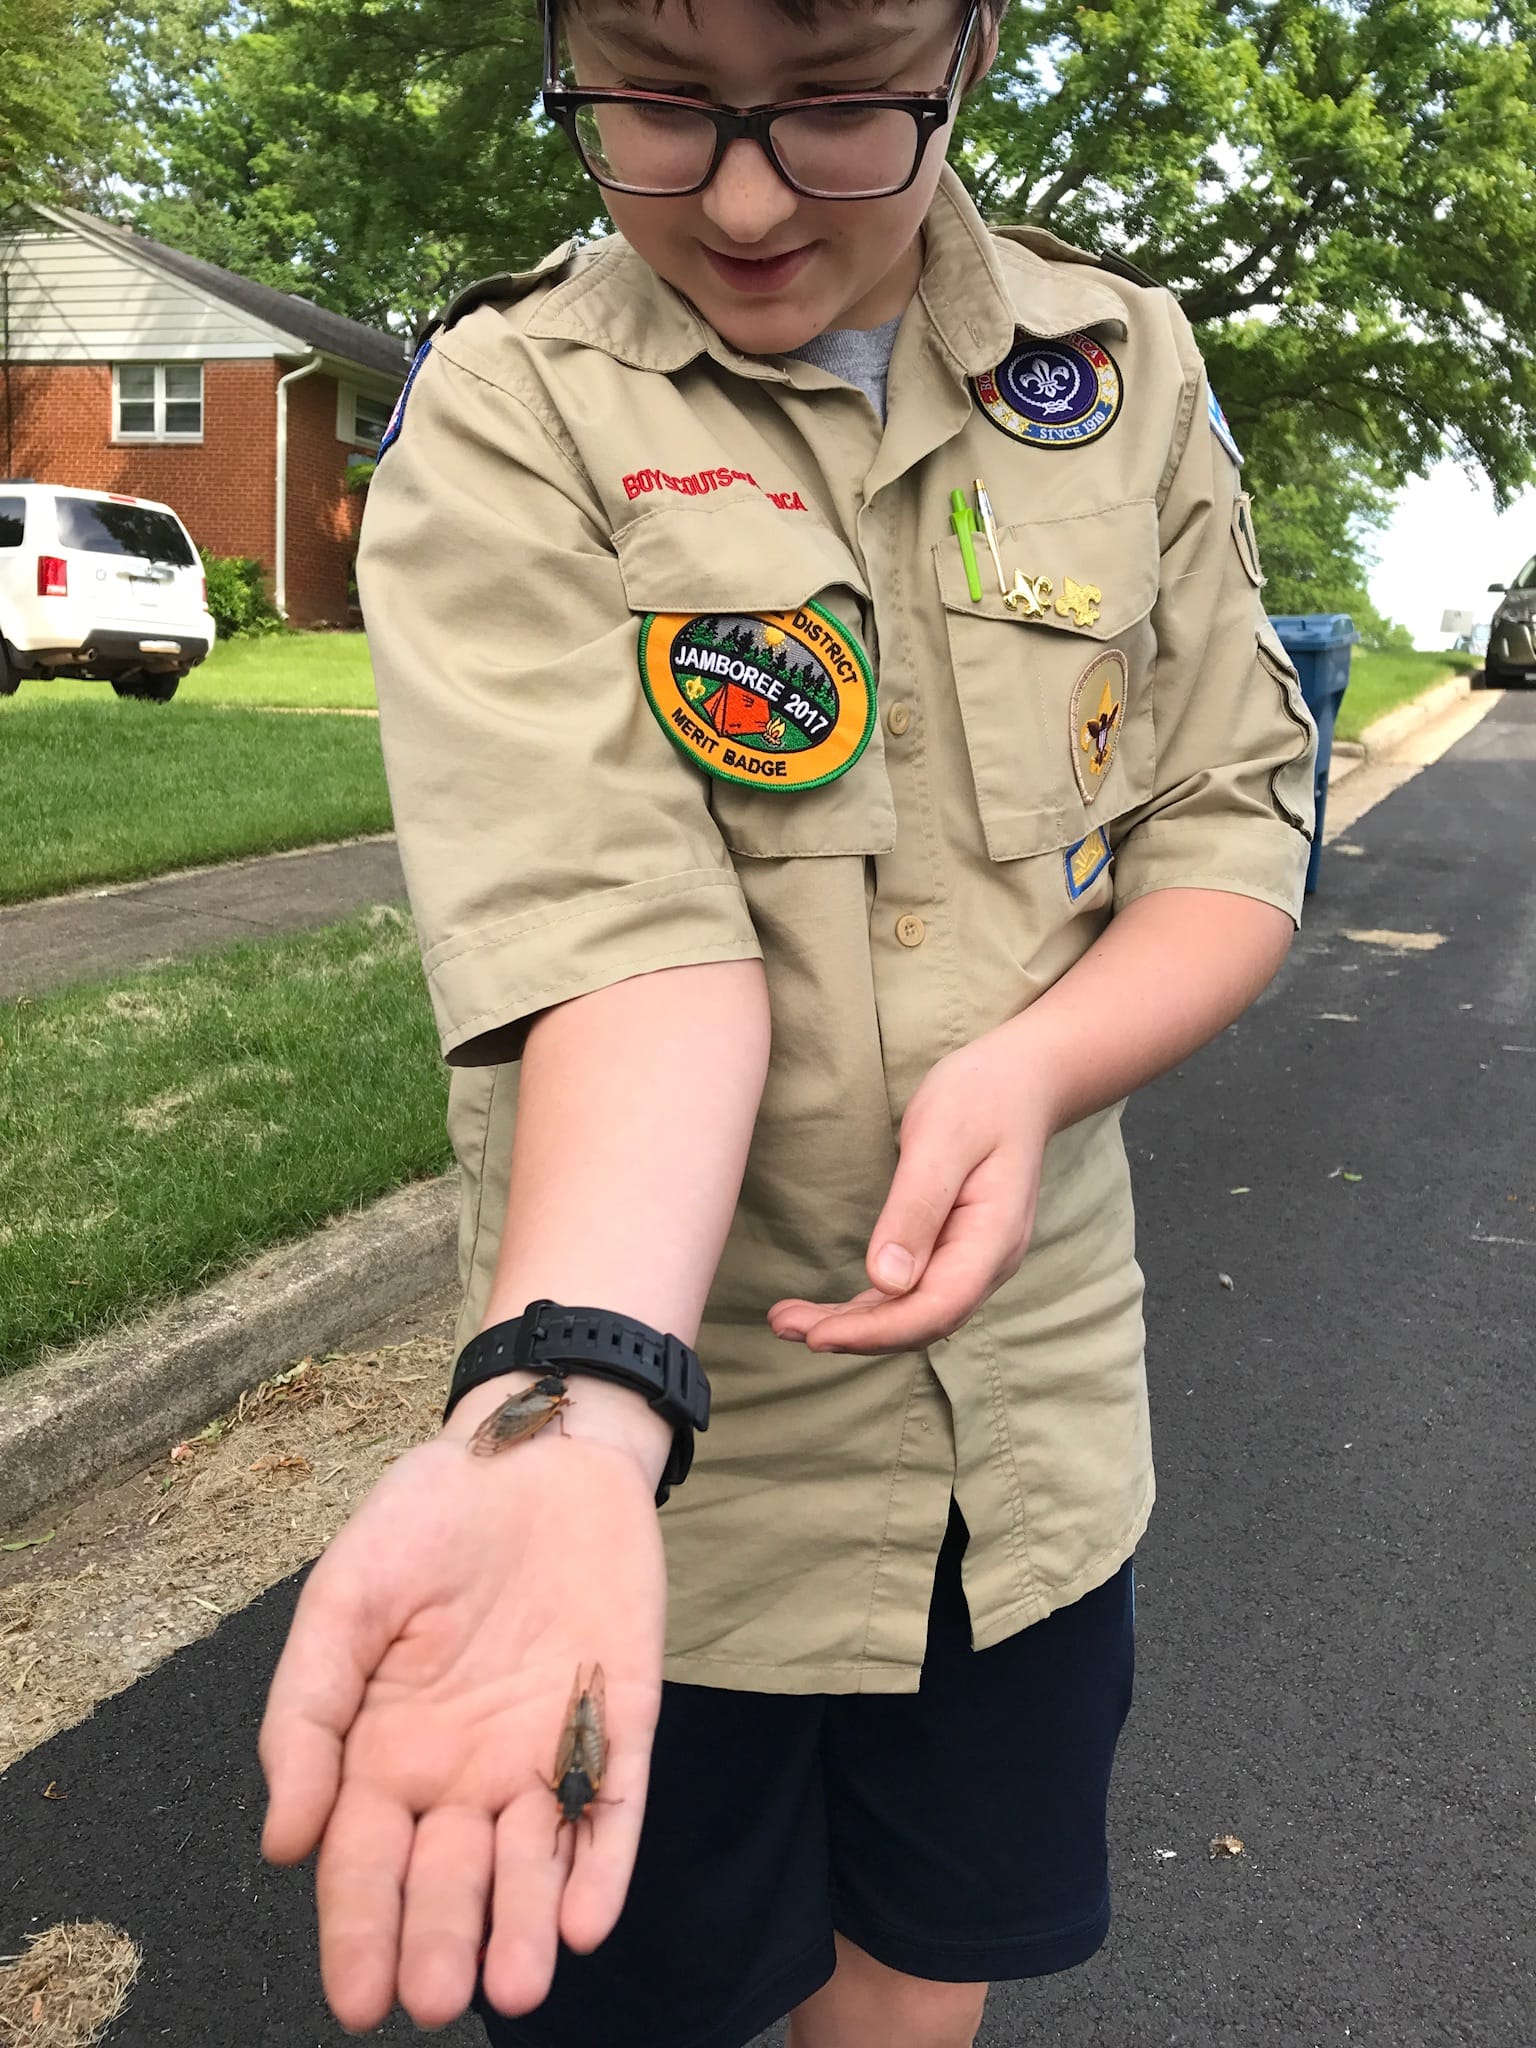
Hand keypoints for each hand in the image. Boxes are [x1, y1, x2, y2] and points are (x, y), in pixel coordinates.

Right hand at [258, 1397, 665, 2033]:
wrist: (539, 1447)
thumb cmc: (429, 1517)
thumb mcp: (346, 1597)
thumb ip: (307, 1712)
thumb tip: (282, 1841)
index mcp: (385, 1751)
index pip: (365, 1865)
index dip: (359, 1931)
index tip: (357, 2000)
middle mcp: (464, 1771)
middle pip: (448, 1878)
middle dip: (440, 1941)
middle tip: (432, 1997)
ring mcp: (545, 1749)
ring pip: (534, 1859)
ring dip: (527, 1924)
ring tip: (519, 1981)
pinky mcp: (620, 1721)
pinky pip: (612, 1804)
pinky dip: (602, 1862)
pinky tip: (588, 1916)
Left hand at [767, 1021, 1057, 1354]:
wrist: (1019, 1083)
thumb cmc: (981, 1098)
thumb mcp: (943, 1139)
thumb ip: (916, 1209)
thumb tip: (886, 1281)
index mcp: (993, 1238)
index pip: (936, 1307)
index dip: (877, 1331)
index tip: (819, 1335)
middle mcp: (987, 1263)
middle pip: (920, 1322)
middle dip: (853, 1335)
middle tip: (784, 1326)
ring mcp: (973, 1262)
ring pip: (912, 1315)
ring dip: (853, 1326)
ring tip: (788, 1322)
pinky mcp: (953, 1252)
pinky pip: (910, 1295)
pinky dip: (867, 1309)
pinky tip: (828, 1313)